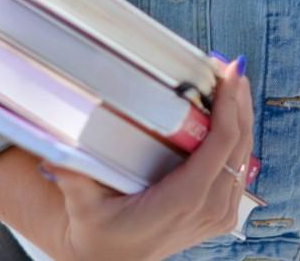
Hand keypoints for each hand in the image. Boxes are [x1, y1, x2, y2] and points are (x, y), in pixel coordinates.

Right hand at [43, 57, 253, 260]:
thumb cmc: (99, 231)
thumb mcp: (83, 204)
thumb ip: (73, 175)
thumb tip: (55, 147)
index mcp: (183, 199)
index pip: (220, 144)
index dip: (229, 105)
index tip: (228, 74)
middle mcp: (208, 208)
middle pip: (239, 144)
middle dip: (239, 101)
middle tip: (231, 67)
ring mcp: (218, 214)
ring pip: (244, 156)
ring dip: (241, 117)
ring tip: (232, 83)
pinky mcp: (220, 215)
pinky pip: (238, 170)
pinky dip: (237, 139)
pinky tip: (230, 116)